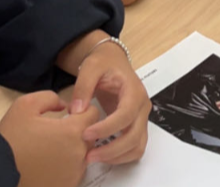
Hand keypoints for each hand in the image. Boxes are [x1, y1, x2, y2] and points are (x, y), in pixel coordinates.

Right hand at [0, 91, 97, 186]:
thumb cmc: (10, 139)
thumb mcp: (25, 105)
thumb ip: (50, 98)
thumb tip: (64, 105)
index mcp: (72, 132)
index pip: (94, 114)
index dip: (82, 111)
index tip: (69, 115)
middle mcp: (79, 154)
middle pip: (90, 135)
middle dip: (79, 131)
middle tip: (56, 133)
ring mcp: (74, 174)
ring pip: (84, 155)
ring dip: (73, 150)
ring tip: (50, 150)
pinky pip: (75, 173)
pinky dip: (66, 167)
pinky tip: (48, 165)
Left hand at [71, 40, 149, 164]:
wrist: (112, 61)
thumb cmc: (104, 63)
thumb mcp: (91, 67)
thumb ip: (83, 86)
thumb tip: (76, 111)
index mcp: (134, 91)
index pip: (126, 114)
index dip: (107, 128)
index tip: (85, 134)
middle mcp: (142, 106)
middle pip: (134, 136)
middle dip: (112, 150)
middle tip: (88, 156)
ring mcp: (141, 118)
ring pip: (137, 146)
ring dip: (117, 156)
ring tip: (94, 157)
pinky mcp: (136, 126)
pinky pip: (135, 148)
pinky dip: (122, 156)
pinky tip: (103, 155)